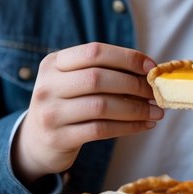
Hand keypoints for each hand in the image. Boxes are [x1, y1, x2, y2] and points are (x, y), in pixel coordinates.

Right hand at [11, 43, 162, 183]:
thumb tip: (150, 72)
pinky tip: (144, 125)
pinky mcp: (58, 138)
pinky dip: (128, 127)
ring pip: (101, 106)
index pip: (94, 52)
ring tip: (156, 111)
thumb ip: (104, 72)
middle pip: (98, 78)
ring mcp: (50, 113)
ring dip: (135, 109)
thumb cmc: (68, 104)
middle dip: (134, 85)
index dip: (126, 58)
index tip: (151, 68)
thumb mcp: (74, 81)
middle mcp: (48, 86)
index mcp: (53, 63)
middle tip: (156, 93)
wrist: (36, 141)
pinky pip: (101, 130)